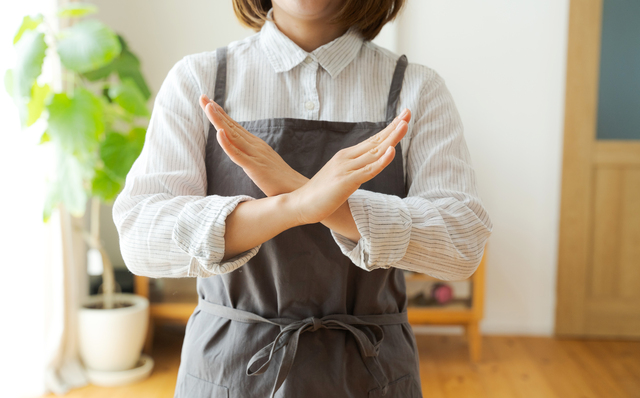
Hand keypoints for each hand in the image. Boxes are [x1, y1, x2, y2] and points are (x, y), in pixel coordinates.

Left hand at [199, 94, 306, 196]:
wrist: (298, 190)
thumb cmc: (281, 180)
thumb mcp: (264, 163)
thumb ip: (253, 156)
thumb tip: (242, 153)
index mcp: (256, 145)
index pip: (235, 127)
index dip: (221, 114)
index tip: (209, 102)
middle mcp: (255, 146)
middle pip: (231, 126)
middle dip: (215, 112)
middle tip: (202, 97)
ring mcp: (255, 155)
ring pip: (232, 135)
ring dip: (219, 120)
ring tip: (208, 106)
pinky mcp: (255, 167)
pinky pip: (238, 154)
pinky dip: (227, 143)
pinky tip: (219, 133)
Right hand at [286, 113, 409, 224]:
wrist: (300, 204)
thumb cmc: (320, 194)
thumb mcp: (340, 177)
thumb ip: (354, 170)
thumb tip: (367, 167)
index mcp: (346, 156)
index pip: (373, 140)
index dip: (389, 129)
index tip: (403, 117)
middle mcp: (347, 159)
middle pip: (376, 141)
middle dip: (394, 127)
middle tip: (408, 112)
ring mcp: (346, 169)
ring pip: (375, 153)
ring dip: (392, 138)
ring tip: (404, 125)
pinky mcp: (346, 182)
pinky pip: (368, 171)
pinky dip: (381, 161)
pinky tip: (391, 151)